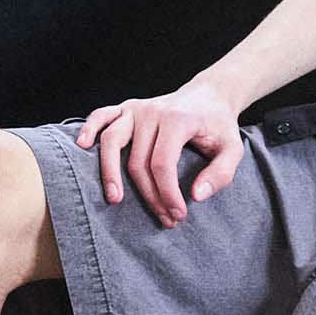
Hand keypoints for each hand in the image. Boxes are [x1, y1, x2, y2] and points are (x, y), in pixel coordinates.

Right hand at [76, 77, 243, 227]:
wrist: (209, 96)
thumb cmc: (219, 126)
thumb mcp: (233, 149)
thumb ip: (221, 174)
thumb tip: (195, 196)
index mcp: (178, 120)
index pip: (163, 164)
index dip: (167, 194)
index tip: (178, 214)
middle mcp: (152, 112)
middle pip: (138, 161)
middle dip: (150, 195)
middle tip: (164, 218)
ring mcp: (136, 108)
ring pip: (112, 142)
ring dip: (111, 173)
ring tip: (115, 199)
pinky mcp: (126, 107)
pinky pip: (100, 115)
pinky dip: (89, 128)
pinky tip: (82, 146)